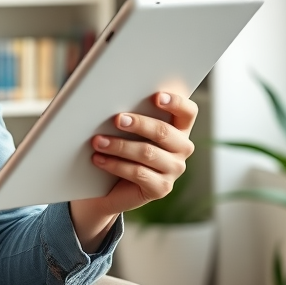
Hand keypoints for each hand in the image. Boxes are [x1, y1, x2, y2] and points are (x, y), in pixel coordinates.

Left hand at [69, 91, 197, 250]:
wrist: (111, 186)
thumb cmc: (122, 147)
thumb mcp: (129, 129)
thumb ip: (132, 114)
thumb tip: (115, 100)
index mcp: (179, 128)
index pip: (188, 112)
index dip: (176, 102)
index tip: (156, 97)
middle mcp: (182, 149)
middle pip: (164, 132)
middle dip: (139, 123)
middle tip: (117, 119)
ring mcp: (174, 170)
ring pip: (147, 153)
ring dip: (119, 146)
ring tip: (97, 141)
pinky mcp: (161, 188)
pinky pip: (138, 173)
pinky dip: (115, 164)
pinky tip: (99, 159)